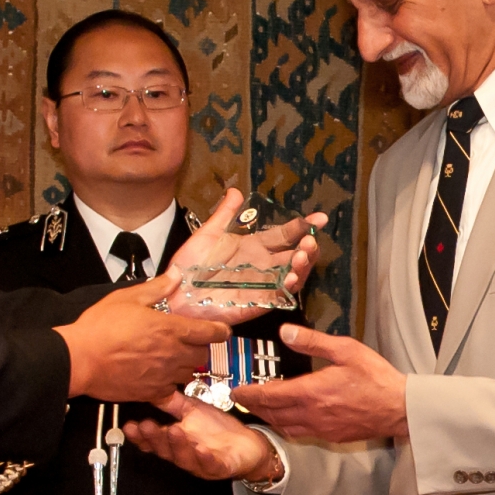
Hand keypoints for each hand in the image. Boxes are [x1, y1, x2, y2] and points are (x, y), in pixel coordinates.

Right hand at [55, 273, 227, 401]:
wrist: (80, 359)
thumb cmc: (100, 328)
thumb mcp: (128, 298)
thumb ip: (156, 288)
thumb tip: (175, 276)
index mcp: (169, 329)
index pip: (208, 332)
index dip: (219, 330)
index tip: (222, 330)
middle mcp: (171, 354)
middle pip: (202, 355)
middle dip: (201, 347)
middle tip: (191, 341)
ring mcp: (163, 376)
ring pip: (190, 374)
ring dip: (187, 366)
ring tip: (174, 358)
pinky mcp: (151, 393)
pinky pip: (173, 394)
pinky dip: (172, 388)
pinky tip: (164, 381)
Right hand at [123, 391, 274, 480]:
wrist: (248, 445)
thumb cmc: (219, 430)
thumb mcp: (193, 411)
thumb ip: (173, 404)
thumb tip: (154, 389)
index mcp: (177, 441)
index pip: (154, 440)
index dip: (141, 435)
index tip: (131, 426)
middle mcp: (186, 454)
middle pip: (166, 450)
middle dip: (155, 439)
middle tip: (146, 426)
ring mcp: (202, 462)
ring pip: (186, 459)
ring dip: (177, 446)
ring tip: (172, 431)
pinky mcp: (221, 466)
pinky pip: (212, 465)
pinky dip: (205, 459)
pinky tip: (201, 449)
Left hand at [167, 188, 327, 321]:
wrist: (175, 292)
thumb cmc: (190, 266)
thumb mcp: (207, 234)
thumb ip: (224, 214)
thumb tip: (235, 191)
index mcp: (254, 246)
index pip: (284, 234)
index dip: (302, 226)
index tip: (319, 218)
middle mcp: (263, 265)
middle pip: (294, 255)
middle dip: (307, 248)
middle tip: (311, 240)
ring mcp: (262, 284)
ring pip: (292, 275)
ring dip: (302, 266)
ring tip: (303, 255)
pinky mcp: (257, 303)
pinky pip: (278, 296)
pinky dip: (288, 287)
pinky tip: (291, 277)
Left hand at [231, 324, 408, 441]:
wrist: (400, 408)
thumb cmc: (375, 377)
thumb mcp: (345, 349)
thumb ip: (312, 341)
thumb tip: (285, 332)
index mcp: (312, 392)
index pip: (271, 395)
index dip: (250, 393)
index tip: (236, 390)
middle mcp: (312, 414)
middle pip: (273, 413)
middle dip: (254, 406)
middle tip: (240, 399)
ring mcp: (321, 429)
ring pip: (285, 426)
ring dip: (268, 418)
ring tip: (258, 408)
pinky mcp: (332, 436)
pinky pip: (300, 433)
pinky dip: (286, 426)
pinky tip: (286, 419)